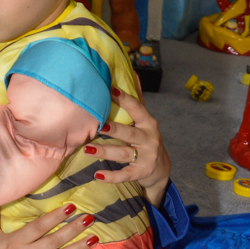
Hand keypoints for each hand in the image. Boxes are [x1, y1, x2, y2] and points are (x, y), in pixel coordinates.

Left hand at [83, 83, 170, 206]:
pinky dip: (111, 176)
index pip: (137, 109)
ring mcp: (146, 157)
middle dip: (115, 129)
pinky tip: (97, 175)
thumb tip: (134, 72)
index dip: (125, 100)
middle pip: (130, 133)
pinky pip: (125, 174)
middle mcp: (149, 139)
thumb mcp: (146, 122)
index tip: (111, 91)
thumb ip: (138, 100)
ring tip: (88, 150)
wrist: (161, 170)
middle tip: (99, 126)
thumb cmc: (148, 141)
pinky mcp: (141, 172)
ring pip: (124, 153)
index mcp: (148, 123)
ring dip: (106, 152)